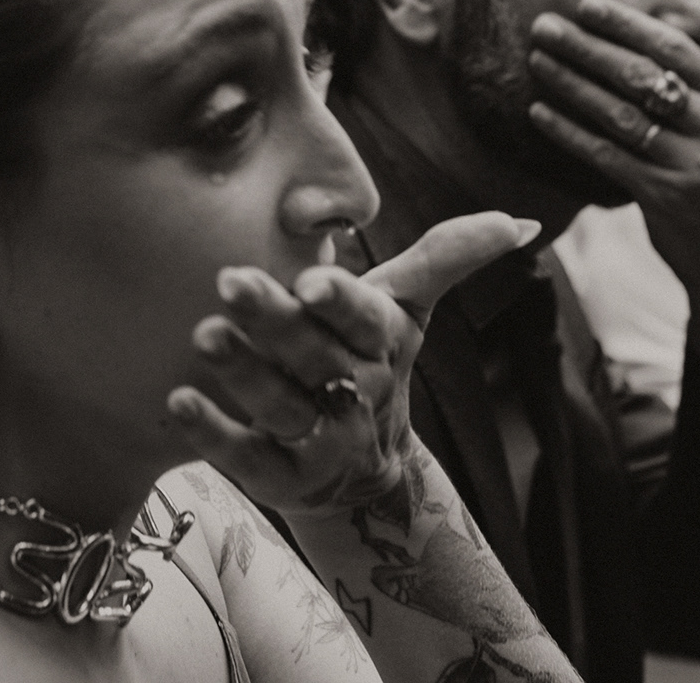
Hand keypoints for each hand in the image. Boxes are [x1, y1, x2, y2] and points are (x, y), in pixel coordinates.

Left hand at [168, 211, 538, 517]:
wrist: (362, 472)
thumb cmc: (370, 361)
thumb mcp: (406, 310)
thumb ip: (446, 257)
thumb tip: (519, 220)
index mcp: (379, 343)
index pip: (365, 320)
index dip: (342, 302)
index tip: (314, 278)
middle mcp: (355, 393)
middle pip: (314, 357)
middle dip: (274, 320)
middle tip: (229, 280)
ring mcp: (319, 441)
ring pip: (281, 406)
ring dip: (243, 371)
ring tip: (204, 333)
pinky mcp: (279, 479)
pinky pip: (246, 457)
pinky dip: (214, 432)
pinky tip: (180, 400)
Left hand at [526, 0, 699, 300]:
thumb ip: (692, 87)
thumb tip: (645, 31)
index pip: (674, 47)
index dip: (627, 23)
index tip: (584, 4)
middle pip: (640, 74)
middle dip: (586, 46)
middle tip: (543, 26)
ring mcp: (694, 162)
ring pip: (618, 112)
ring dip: (571, 83)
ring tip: (537, 61)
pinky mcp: (666, 196)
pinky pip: (605, 154)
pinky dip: (568, 131)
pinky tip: (538, 113)